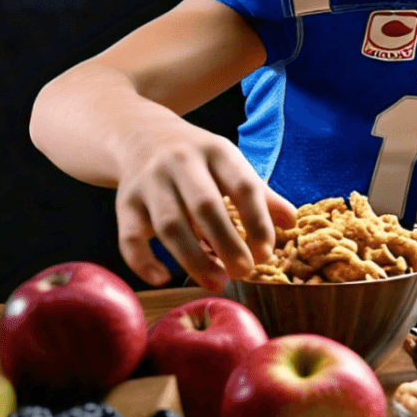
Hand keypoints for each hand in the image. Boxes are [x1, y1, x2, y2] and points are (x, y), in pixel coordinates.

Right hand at [114, 122, 295, 291]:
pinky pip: (129, 236)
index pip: (243, 186)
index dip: (258, 222)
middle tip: (245, 273)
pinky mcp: (124, 201)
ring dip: (194, 259)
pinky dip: (143, 261)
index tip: (267, 253)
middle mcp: (180, 162)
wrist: (138, 133)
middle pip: (205, 207)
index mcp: (216, 151)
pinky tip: (163, 279)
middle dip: (227, 243)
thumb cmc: (197, 159)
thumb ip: (261, 194)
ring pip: (170, 225)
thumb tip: (292, 222)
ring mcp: (149, 182)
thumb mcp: (230, 165)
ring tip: (218, 283)